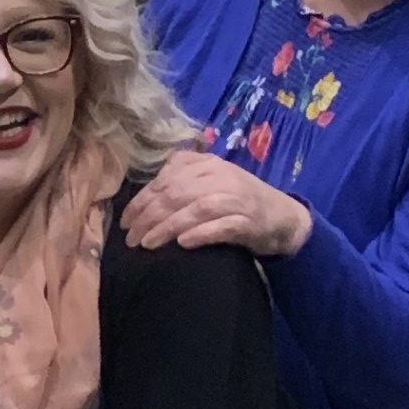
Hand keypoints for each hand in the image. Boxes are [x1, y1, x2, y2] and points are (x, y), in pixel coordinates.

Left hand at [118, 147, 311, 257]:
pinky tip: (183, 243)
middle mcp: (221, 177)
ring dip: (167, 227)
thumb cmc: (239, 200)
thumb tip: (145, 195)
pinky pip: (221, 227)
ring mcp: (236, 198)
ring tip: (147, 244)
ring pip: (195, 209)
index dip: (142, 200)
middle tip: (130, 238)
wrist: (283, 216)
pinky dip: (200, 234)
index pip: (166, 179)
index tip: (124, 221)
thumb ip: (183, 179)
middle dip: (148, 217)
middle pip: (176, 194)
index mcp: (208, 164)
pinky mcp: (248, 221)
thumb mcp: (212, 181)